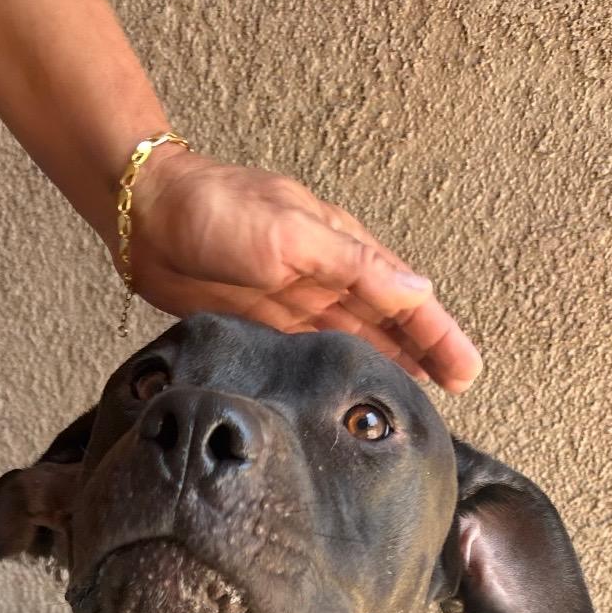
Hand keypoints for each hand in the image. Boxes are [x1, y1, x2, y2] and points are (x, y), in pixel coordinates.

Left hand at [126, 148, 482, 393]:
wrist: (145, 217)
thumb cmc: (216, 211)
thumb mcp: (291, 233)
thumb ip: (352, 265)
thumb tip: (416, 290)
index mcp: (341, 251)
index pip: (406, 298)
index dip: (438, 334)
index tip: (466, 370)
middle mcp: (324, 280)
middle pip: (387, 325)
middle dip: (423, 354)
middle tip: (456, 392)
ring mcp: (293, 305)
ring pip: (352, 342)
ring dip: (383, 366)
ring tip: (410, 401)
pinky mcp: (260, 325)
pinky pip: (308, 354)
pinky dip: (333, 372)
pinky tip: (344, 391)